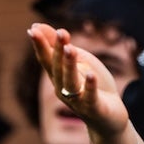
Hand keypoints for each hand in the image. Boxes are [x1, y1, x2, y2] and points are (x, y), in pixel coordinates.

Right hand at [28, 23, 129, 137]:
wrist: (109, 117)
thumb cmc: (91, 86)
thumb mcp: (77, 61)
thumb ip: (60, 45)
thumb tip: (35, 25)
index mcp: (58, 76)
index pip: (46, 59)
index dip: (40, 45)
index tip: (34, 29)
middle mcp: (63, 89)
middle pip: (57, 68)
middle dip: (57, 50)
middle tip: (60, 32)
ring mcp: (77, 100)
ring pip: (70, 82)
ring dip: (69, 65)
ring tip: (70, 49)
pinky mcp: (94, 108)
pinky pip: (90, 97)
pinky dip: (90, 86)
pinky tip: (91, 75)